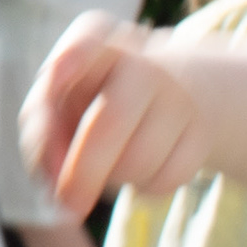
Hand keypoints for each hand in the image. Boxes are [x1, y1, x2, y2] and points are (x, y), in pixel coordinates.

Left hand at [24, 15, 214, 221]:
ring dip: (113, 181)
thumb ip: (43, 135)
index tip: (53, 75)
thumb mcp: (59, 102)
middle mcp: (140, 63)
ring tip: (107, 166)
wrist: (171, 86)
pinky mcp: (202, 130)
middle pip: (110, 123)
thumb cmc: (92, 97)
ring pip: (138, 162)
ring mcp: (177, 95)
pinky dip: (144, 189)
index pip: (85, 41)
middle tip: (67, 205)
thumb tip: (56, 186)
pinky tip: (139, 172)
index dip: (69, 59)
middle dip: (83, 171)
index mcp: (95, 43)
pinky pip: (166, 180)